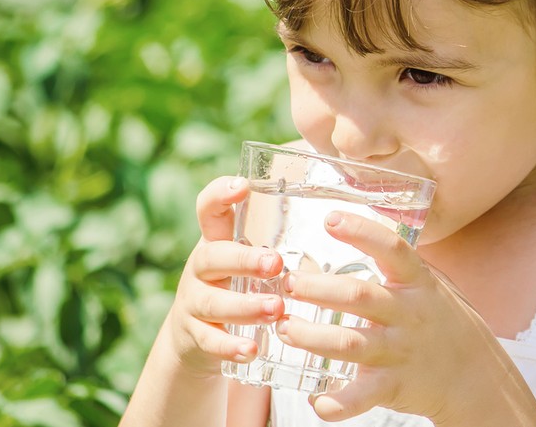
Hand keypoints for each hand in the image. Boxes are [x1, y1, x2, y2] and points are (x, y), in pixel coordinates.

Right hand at [165, 176, 285, 376]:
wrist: (197, 336)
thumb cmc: (239, 284)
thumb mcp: (248, 257)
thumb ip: (277, 238)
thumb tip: (340, 212)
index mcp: (217, 241)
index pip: (209, 209)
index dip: (220, 194)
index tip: (242, 185)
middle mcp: (201, 268)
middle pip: (211, 256)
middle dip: (243, 260)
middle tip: (275, 263)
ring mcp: (194, 303)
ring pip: (212, 302)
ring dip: (244, 306)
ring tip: (275, 309)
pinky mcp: (194, 337)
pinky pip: (210, 342)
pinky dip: (231, 347)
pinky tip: (253, 350)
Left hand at [272, 211, 517, 423]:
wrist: (476, 376)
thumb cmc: (446, 322)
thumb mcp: (433, 283)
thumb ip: (400, 263)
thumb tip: (361, 229)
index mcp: (418, 283)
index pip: (392, 249)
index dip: (361, 232)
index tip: (330, 220)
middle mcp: (408, 314)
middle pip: (359, 296)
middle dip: (318, 289)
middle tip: (289, 283)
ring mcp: (401, 351)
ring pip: (350, 343)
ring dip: (312, 337)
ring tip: (285, 328)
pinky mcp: (394, 386)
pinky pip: (362, 397)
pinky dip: (337, 403)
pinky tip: (316, 401)